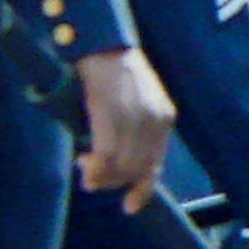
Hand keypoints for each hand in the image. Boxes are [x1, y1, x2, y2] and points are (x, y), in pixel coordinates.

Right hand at [74, 48, 173, 213]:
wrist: (102, 42)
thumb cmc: (113, 72)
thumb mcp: (134, 102)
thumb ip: (132, 131)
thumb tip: (115, 166)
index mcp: (165, 117)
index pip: (155, 164)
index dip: (142, 189)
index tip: (128, 206)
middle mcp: (155, 119)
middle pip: (135, 169)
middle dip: (111, 181)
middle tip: (89, 175)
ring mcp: (135, 117)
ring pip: (119, 165)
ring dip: (99, 175)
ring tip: (84, 166)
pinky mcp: (112, 113)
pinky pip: (105, 154)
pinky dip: (94, 167)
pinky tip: (84, 165)